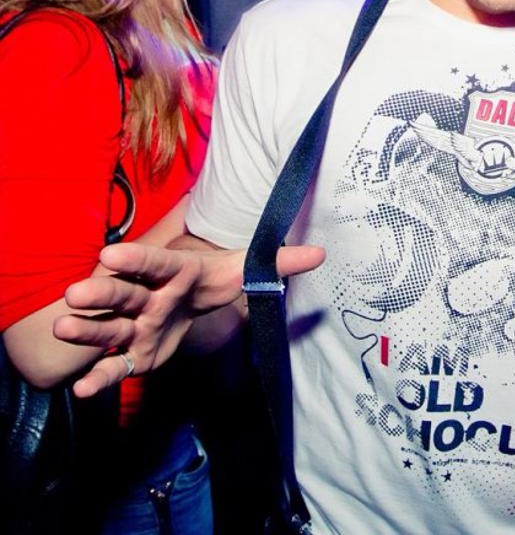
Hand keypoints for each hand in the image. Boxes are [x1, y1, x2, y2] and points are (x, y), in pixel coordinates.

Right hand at [53, 241, 324, 397]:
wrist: (186, 300)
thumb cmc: (209, 280)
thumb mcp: (244, 270)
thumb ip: (278, 263)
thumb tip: (320, 253)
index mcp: (172, 272)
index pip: (154, 263)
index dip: (136, 259)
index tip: (112, 254)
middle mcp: (147, 297)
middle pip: (122, 294)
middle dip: (100, 294)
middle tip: (75, 294)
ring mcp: (135, 326)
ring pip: (109, 328)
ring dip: (88, 330)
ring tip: (66, 327)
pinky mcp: (134, 354)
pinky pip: (114, 366)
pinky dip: (99, 376)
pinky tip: (82, 388)